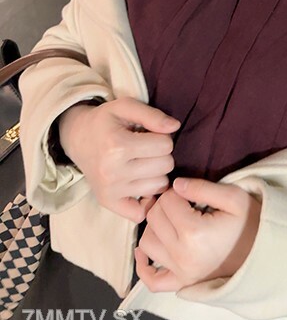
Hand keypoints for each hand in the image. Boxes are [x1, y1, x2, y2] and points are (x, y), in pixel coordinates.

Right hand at [58, 97, 179, 222]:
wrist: (78, 137)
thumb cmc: (106, 121)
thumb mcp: (126, 106)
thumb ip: (152, 115)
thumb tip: (175, 127)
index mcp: (118, 145)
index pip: (166, 145)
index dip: (163, 137)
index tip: (151, 135)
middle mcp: (113, 171)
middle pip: (165, 166)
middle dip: (162, 154)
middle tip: (147, 149)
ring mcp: (110, 190)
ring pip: (159, 186)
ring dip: (157, 173)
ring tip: (142, 162)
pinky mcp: (108, 203)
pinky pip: (141, 213)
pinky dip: (146, 200)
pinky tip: (141, 184)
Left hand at [134, 177, 261, 291]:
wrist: (263, 252)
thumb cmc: (250, 223)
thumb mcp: (233, 197)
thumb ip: (202, 187)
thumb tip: (175, 185)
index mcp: (194, 233)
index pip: (167, 202)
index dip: (175, 191)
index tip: (188, 192)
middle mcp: (182, 255)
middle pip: (154, 219)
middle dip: (164, 205)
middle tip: (181, 202)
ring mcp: (180, 273)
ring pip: (147, 243)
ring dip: (155, 227)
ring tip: (172, 220)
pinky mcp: (181, 283)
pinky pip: (152, 280)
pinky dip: (144, 266)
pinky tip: (148, 250)